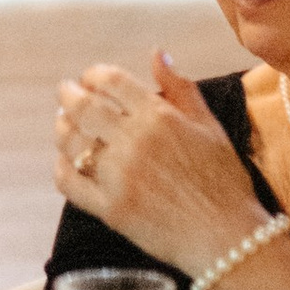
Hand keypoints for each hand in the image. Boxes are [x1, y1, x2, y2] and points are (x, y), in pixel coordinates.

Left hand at [54, 54, 266, 284]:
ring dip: (62, 128)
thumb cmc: (224, 181)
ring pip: (71, 142)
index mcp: (159, 116)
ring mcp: (119, 176)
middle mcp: (134, 141)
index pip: (111, 81)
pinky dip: (61, 168)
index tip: (88, 79)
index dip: (93, 75)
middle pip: (83, 107)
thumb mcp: (210, 125)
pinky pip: (69, 182)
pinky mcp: (110, 209)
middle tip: (65, 92)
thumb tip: (157, 52)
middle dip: (68, 94)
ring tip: (63, 124)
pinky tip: (65, 163)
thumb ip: (180, 87)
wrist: (227, 237)